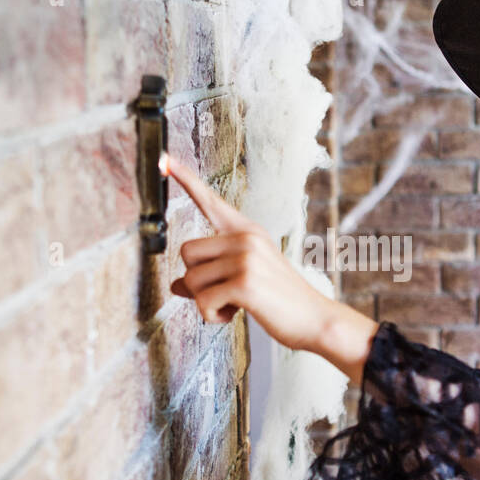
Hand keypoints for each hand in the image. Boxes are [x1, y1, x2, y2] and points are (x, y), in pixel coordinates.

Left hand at [163, 152, 334, 353]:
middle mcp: (246, 238)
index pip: (210, 201)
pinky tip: (234, 315)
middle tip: (223, 293)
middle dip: (196, 280)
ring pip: (191, 279)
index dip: (185, 179)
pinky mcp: (244, 283)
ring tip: (233, 305)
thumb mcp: (245, 280)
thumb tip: (177, 285)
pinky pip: (202, 301)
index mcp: (247, 231)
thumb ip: (211, 277)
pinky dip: (212, 316)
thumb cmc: (280, 301)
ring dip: (204, 302)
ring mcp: (246, 258)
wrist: (314, 319)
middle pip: (186, 252)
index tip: (164, 159)